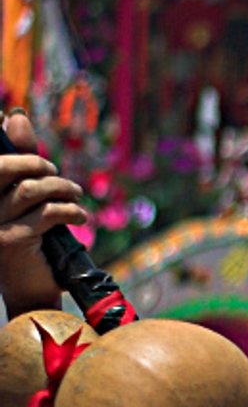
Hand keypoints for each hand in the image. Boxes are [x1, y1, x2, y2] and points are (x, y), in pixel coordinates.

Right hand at [0, 113, 86, 317]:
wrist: (31, 291)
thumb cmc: (29, 240)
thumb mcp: (25, 200)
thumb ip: (21, 162)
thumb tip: (15, 115)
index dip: (0, 137)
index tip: (5, 116)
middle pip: (4, 168)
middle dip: (36, 163)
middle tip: (57, 174)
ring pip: (30, 190)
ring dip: (61, 189)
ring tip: (74, 196)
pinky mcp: (12, 241)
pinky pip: (47, 213)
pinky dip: (70, 211)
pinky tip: (80, 217)